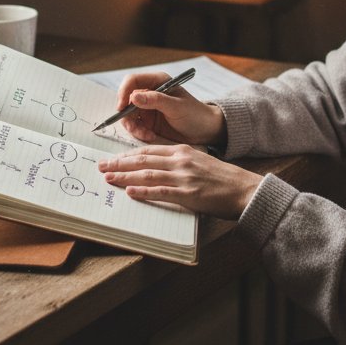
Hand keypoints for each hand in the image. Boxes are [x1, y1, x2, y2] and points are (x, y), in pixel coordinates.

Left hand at [98, 144, 261, 220]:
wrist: (243, 189)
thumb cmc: (222, 178)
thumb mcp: (199, 161)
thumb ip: (179, 162)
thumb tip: (157, 168)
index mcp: (182, 150)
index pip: (149, 150)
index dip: (128, 154)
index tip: (113, 158)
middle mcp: (181, 160)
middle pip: (143, 159)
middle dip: (120, 163)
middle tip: (102, 166)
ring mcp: (184, 177)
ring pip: (147, 174)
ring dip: (125, 176)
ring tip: (108, 178)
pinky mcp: (188, 194)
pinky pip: (161, 192)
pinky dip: (143, 192)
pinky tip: (129, 193)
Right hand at [115, 71, 226, 146]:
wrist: (204, 130)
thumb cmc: (195, 114)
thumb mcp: (177, 107)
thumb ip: (155, 100)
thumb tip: (133, 96)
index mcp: (158, 81)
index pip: (132, 80)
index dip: (124, 92)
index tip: (122, 107)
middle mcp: (150, 92)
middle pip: (126, 99)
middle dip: (127, 115)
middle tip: (135, 128)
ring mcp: (147, 107)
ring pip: (128, 115)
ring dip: (133, 126)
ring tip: (147, 135)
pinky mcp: (147, 121)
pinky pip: (134, 125)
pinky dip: (138, 132)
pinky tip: (150, 136)